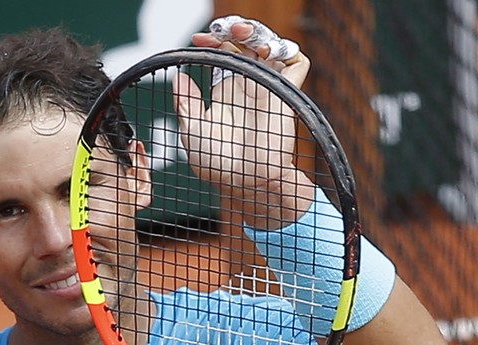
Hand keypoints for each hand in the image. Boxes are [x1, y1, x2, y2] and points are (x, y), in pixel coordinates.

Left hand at [173, 17, 314, 229]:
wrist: (243, 182)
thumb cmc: (217, 164)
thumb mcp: (191, 131)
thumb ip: (186, 103)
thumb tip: (179, 76)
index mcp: (226, 91)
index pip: (224, 53)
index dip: (213, 40)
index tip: (197, 40)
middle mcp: (249, 85)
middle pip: (248, 42)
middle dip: (236, 28)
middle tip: (222, 30)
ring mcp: (269, 88)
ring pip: (273, 45)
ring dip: (258, 32)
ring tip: (240, 34)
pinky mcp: (286, 95)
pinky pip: (297, 62)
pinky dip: (286, 49)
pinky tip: (264, 52)